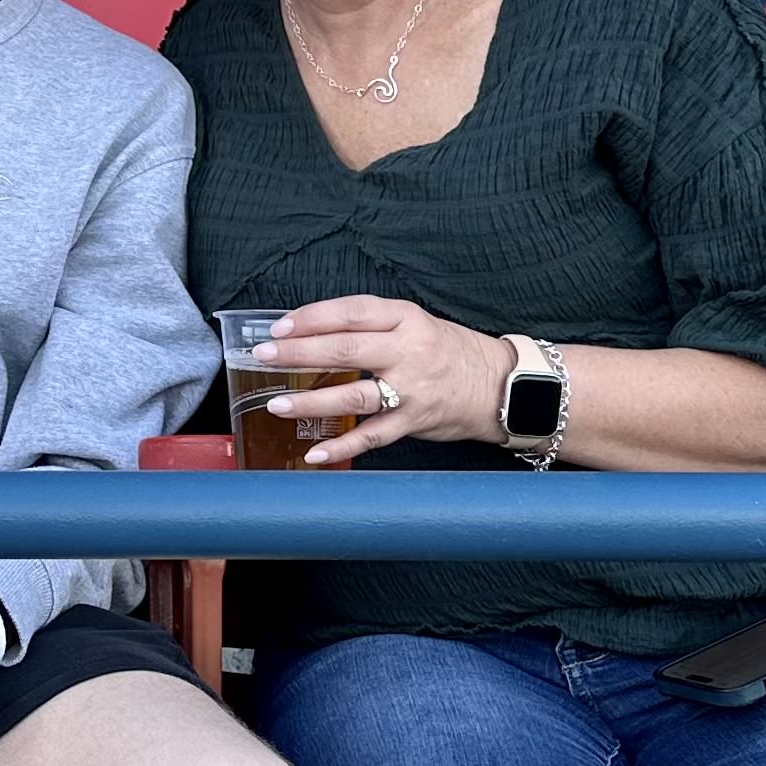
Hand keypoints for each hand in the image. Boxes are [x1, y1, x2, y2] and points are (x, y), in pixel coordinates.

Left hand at [255, 295, 517, 468]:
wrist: (501, 385)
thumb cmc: (449, 351)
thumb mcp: (415, 324)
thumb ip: (371, 327)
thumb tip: (311, 333)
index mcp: (406, 318)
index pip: (352, 312)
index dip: (312, 317)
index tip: (279, 326)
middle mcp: (408, 350)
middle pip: (345, 350)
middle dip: (298, 353)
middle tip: (263, 357)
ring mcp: (411, 389)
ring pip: (353, 395)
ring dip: (310, 401)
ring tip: (276, 404)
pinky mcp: (414, 421)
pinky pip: (372, 436)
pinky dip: (342, 447)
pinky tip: (314, 453)